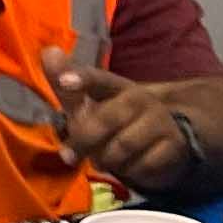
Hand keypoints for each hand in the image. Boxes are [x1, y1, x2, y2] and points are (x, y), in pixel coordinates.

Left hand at [49, 51, 187, 189]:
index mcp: (117, 86)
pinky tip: (128, 167)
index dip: (81, 79)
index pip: (98, 79)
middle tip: (70, 156)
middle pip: (106, 119)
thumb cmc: (117, 121)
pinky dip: (129, 171)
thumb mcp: (91, 105)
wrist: (165, 138)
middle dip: (84, 140)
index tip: (64, 82)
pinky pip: (143, 165)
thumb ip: (68, 87)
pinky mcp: (174, 145)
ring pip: (123, 146)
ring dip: (106, 159)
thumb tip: (48, 51)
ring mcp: (160, 121)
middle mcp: (141, 99)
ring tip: (101, 161)